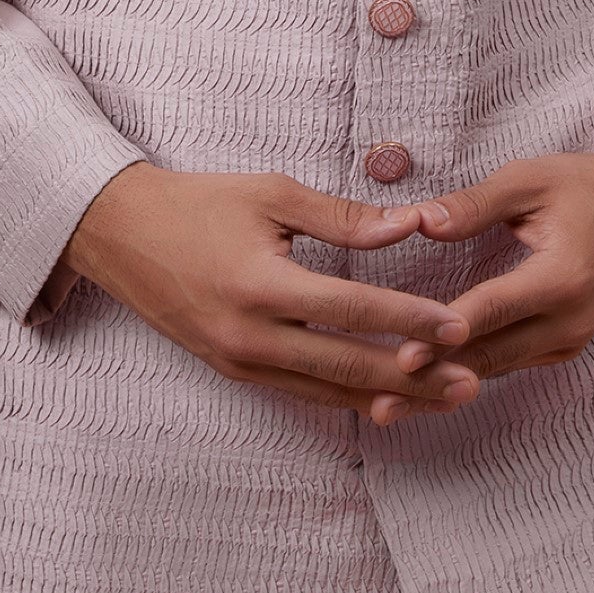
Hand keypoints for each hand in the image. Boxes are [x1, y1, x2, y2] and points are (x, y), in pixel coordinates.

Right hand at [61, 162, 481, 422]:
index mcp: (261, 285)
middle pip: (348, 365)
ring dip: (390, 396)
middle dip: (415, 376)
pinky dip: (347, 395)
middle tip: (473, 379)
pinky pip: (302, 392)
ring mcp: (240, 361)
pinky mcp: (234, 370)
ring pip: (329, 390)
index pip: (352, 310)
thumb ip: (341, 217)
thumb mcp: (270, 194)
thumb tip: (407, 225)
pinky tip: (385, 398)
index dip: (409, 320)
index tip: (458, 324)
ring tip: (445, 398)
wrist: (120, 234)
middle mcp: (251, 336)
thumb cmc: (198, 202)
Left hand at [370, 145, 593, 422]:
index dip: (446, 333)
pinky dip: (473, 373)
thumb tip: (421, 220)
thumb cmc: (583, 186)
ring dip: (448, 384)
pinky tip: (432, 385)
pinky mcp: (567, 345)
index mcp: (564, 277)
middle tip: (382, 398)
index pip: (495, 310)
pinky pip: (514, 363)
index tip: (404, 356)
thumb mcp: (529, 180)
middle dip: (436, 377)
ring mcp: (573, 339)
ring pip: (500, 367)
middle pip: (494, 355)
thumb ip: (474, 204)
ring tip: (394, 403)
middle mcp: (572, 320)